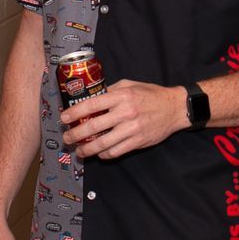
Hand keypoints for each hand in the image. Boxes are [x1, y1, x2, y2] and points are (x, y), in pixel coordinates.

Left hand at [59, 80, 185, 158]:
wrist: (174, 108)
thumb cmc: (151, 95)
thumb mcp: (130, 85)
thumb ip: (111, 90)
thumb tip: (92, 97)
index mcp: (121, 96)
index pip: (92, 105)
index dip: (75, 113)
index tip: (64, 118)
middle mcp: (125, 113)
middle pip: (94, 127)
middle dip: (76, 134)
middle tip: (67, 137)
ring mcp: (132, 129)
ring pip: (103, 144)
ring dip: (87, 149)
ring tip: (79, 151)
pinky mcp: (138, 141)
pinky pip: (116, 151)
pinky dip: (104, 154)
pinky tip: (98, 153)